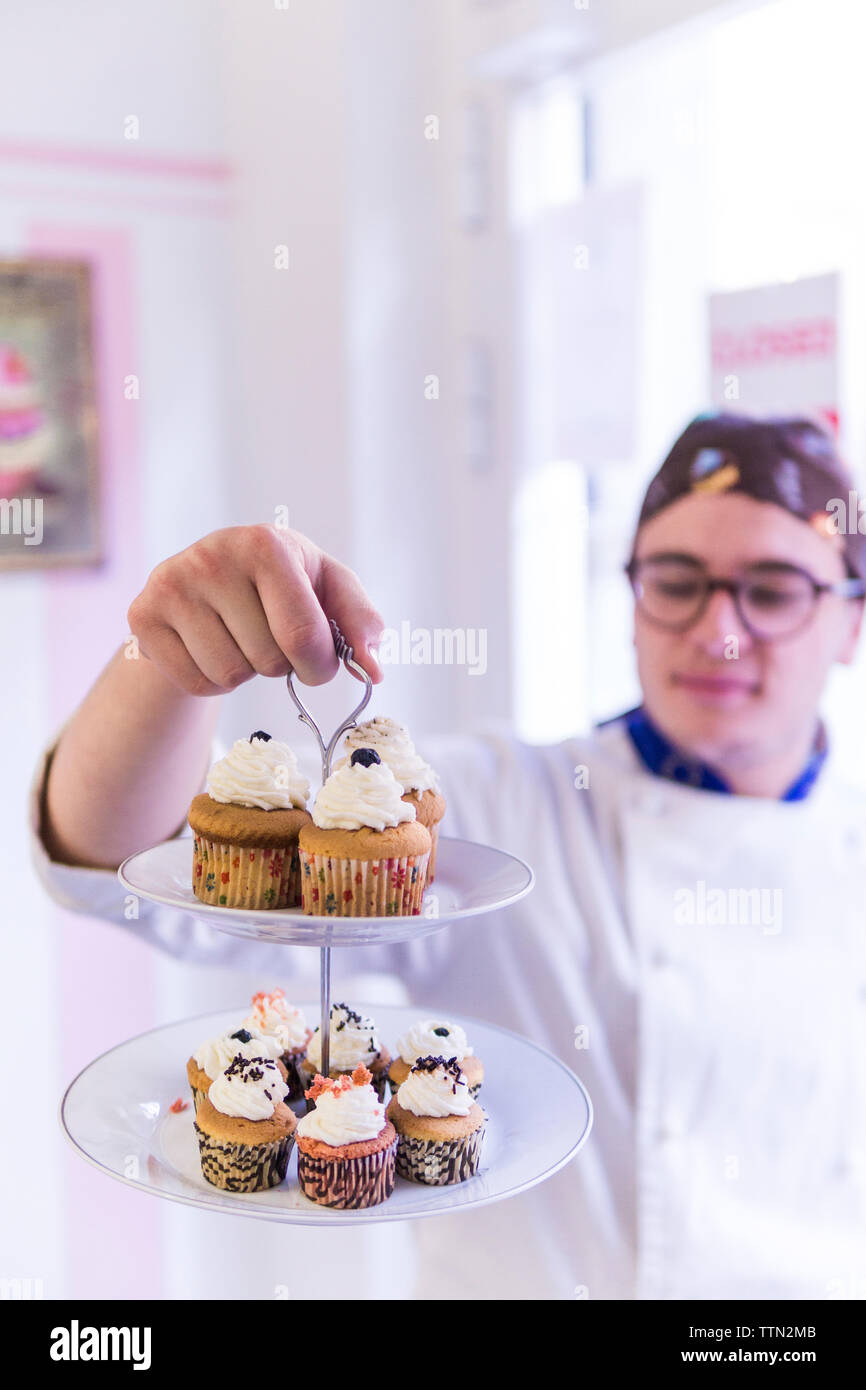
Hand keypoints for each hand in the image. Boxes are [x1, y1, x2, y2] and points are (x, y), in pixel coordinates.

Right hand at [127, 525, 384, 695]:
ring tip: (239, 637)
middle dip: (280, 665)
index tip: (317, 659)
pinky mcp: (142, 614)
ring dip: (246, 673)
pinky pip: (194, 684)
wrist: (211, 579)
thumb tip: (374, 670)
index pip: (302, 635)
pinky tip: (210, 647)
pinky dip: (212, 681)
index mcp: (266, 543)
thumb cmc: (284, 585)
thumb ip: (362, 625)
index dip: (319, 664)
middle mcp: (212, 555)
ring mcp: (171, 584)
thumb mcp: (330, 591)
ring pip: (228, 675)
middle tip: (269, 637)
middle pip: (267, 660)